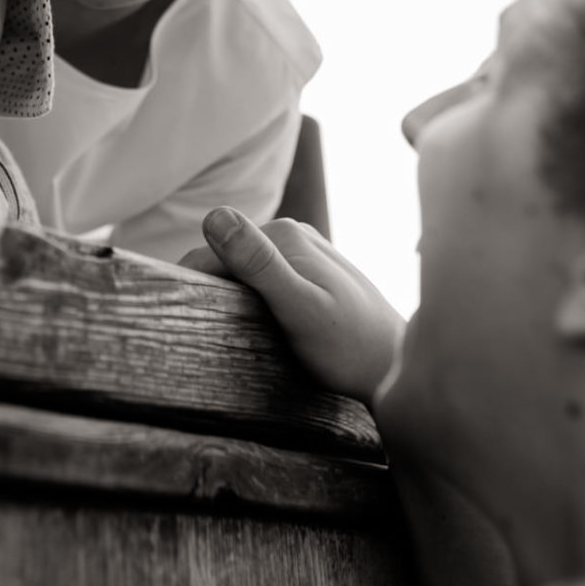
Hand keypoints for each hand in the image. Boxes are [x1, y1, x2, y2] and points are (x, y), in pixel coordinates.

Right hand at [179, 207, 405, 404]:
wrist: (398, 369)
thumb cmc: (349, 349)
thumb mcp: (298, 310)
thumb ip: (257, 264)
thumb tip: (214, 216)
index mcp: (284, 235)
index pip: (211, 253)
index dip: (193, 288)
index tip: (186, 325)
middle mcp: (294, 234)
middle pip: (227, 260)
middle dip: (212, 292)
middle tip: (211, 337)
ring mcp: (305, 252)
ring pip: (245, 270)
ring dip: (231, 297)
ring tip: (232, 335)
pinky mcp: (311, 272)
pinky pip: (266, 279)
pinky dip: (252, 299)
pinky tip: (259, 327)